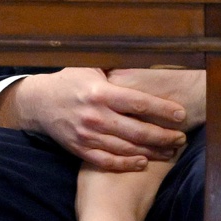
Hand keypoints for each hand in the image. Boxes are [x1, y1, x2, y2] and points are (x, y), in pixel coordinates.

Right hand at [0, 67, 187, 171]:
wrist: (38, 103)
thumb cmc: (69, 81)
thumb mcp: (90, 66)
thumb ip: (116, 67)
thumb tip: (148, 57)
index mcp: (100, 93)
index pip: (138, 103)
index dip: (163, 110)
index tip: (181, 114)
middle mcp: (94, 116)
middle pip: (137, 131)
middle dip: (163, 136)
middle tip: (181, 138)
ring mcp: (86, 135)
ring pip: (126, 148)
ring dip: (152, 152)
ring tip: (170, 151)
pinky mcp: (80, 149)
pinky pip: (107, 161)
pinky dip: (126, 164)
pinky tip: (143, 162)